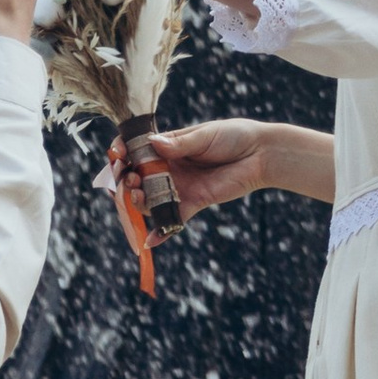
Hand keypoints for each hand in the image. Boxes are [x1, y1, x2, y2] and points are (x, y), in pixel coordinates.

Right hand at [125, 121, 272, 219]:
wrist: (260, 154)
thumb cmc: (233, 137)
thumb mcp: (205, 136)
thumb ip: (179, 143)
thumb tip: (153, 143)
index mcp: (167, 146)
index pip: (136, 150)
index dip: (122, 152)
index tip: (117, 155)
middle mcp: (168, 168)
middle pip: (137, 177)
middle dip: (125, 179)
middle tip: (128, 177)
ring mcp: (178, 187)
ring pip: (149, 199)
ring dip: (137, 200)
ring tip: (138, 194)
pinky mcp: (192, 203)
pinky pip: (172, 220)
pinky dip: (159, 233)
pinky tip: (149, 242)